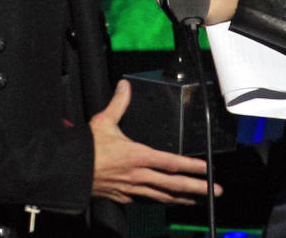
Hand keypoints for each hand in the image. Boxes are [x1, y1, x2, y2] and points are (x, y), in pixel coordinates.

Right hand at [90, 80, 220, 203]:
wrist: (69, 172)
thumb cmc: (87, 148)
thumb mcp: (104, 121)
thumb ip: (118, 103)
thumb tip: (125, 85)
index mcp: (138, 156)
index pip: (171, 162)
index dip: (191, 166)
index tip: (206, 169)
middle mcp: (139, 175)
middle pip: (174, 184)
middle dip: (197, 188)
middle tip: (215, 192)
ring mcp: (132, 189)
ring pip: (163, 196)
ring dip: (183, 198)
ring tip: (198, 200)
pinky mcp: (124, 197)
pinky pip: (148, 200)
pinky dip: (162, 201)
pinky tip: (169, 201)